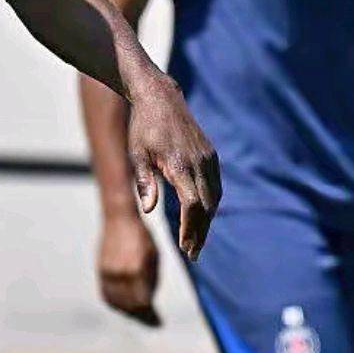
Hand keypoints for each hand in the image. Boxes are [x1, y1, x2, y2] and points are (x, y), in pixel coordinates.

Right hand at [98, 211, 160, 325]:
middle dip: (141, 317)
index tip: (159, 323)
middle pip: (130, 305)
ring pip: (116, 302)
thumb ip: (151, 281)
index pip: (143, 302)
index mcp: (137, 270)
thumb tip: (149, 302)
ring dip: (127, 312)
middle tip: (151, 323)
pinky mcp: (101, 271)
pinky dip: (115, 303)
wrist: (119, 219)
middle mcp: (120, 274)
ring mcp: (108, 273)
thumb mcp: (153, 258)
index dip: (151, 316)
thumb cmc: (142, 238)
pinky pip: (106, 294)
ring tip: (139, 316)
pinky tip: (124, 306)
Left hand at [127, 73, 220, 260]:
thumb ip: (144, 182)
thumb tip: (149, 210)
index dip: (191, 227)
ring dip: (208, 221)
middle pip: (206, 206)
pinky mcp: (211, 155)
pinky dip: (212, 204)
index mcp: (179, 164)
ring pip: (215, 198)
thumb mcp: (137, 154)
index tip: (185, 246)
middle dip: (200, 232)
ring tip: (197, 241)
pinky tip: (204, 217)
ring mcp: (208, 158)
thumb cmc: (143, 128)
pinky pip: (216, 186)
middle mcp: (198, 162)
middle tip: (192, 254)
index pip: (192, 204)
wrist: (161, 98)